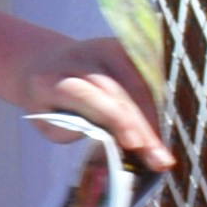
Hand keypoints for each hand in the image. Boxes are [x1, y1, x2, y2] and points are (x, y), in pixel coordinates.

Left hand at [13, 44, 173, 174]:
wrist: (44, 63)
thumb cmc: (48, 103)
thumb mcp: (48, 124)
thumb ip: (73, 132)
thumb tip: (111, 142)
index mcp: (51, 79)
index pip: (86, 95)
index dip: (113, 117)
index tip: (134, 143)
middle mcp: (79, 58)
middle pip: (117, 92)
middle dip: (141, 127)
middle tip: (159, 159)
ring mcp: (103, 47)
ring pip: (136, 84)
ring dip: (153, 118)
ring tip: (162, 151)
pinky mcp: (122, 46)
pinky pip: (144, 76)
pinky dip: (155, 102)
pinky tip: (160, 126)